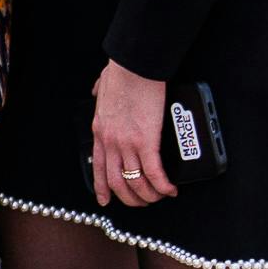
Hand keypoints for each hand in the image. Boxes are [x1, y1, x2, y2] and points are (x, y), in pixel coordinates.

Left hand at [89, 60, 179, 208]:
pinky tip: (171, 189)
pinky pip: (154, 173)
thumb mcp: (102, 86)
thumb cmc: (122, 72)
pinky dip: (163, 185)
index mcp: (100, 131)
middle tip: (142, 202)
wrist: (134, 66)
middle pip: (117, 182)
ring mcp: (127, 143)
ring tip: (159, 197)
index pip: (98, 168)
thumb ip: (99, 92)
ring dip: (149, 195)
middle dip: (130, 198)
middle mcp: (111, 142)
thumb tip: (97, 91)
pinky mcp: (146, 141)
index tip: (106, 200)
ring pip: (136, 182)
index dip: (102, 188)